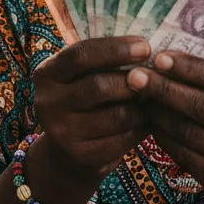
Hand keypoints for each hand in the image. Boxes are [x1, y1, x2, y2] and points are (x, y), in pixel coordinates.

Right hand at [30, 37, 150, 199]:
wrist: (66, 152)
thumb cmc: (83, 100)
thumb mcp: (81, 76)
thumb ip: (102, 61)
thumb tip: (146, 46)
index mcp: (47, 72)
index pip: (81, 54)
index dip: (115, 49)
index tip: (145, 47)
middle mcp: (48, 101)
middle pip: (98, 86)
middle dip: (133, 80)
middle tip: (156, 75)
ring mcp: (61, 132)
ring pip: (115, 116)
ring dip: (141, 107)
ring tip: (155, 98)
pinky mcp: (79, 156)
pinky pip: (121, 140)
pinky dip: (140, 130)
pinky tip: (148, 121)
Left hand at [127, 52, 203, 203]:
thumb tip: (169, 58)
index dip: (188, 68)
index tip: (158, 58)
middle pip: (203, 107)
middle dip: (165, 89)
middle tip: (135, 76)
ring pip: (189, 132)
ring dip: (159, 112)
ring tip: (139, 97)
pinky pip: (184, 154)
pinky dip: (163, 135)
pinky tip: (150, 121)